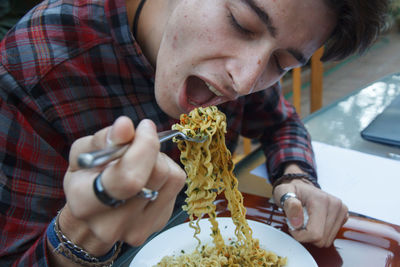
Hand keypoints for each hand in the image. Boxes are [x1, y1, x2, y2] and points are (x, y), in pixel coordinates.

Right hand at [60, 116, 185, 254]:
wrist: (91, 216)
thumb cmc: (86, 178)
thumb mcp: (83, 152)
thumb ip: (103, 139)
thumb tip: (125, 126)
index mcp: (86, 204)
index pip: (128, 178)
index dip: (144, 146)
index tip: (144, 127)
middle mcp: (113, 224)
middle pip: (157, 174)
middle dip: (151, 148)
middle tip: (140, 140)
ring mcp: (138, 228)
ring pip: (171, 177)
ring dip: (160, 160)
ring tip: (141, 161)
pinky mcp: (157, 224)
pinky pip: (176, 187)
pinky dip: (166, 173)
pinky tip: (149, 176)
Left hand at [273, 178, 347, 247]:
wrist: (302, 187)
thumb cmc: (292, 191)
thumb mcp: (282, 192)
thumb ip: (289, 205)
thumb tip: (297, 223)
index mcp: (321, 200)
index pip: (315, 234)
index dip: (300, 235)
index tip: (292, 226)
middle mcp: (335, 205)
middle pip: (322, 239)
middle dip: (306, 236)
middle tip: (298, 223)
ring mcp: (341, 211)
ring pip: (327, 240)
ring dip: (313, 235)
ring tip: (306, 222)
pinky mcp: (343, 217)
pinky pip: (330, 237)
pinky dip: (320, 234)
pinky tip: (314, 223)